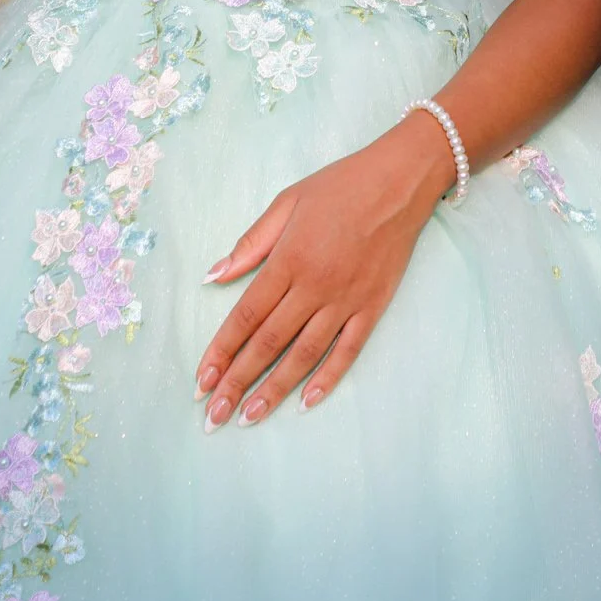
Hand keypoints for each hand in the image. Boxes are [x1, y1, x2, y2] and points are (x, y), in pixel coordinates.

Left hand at [194, 110, 456, 428]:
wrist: (400, 182)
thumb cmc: (340, 186)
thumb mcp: (287, 201)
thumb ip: (251, 243)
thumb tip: (213, 275)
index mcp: (288, 260)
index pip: (246, 315)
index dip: (221, 351)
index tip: (200, 381)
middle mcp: (314, 286)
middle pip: (269, 343)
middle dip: (238, 382)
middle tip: (214, 416)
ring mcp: (345, 300)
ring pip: (303, 355)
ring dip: (274, 390)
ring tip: (249, 418)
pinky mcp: (372, 308)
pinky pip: (347, 350)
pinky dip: (327, 378)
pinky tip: (306, 402)